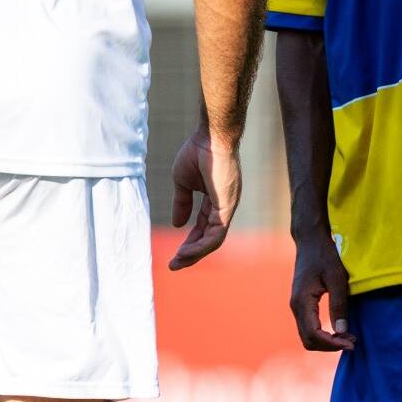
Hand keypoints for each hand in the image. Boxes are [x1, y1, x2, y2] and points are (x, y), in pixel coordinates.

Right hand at [170, 128, 240, 268]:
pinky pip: (216, 233)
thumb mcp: (182, 182)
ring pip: (214, 240)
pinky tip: (186, 250)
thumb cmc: (198, 152)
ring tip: (178, 261)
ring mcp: (228, 207)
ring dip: (195, 253)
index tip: (174, 254)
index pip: (202, 227)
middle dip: (191, 253)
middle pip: (209, 238)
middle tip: (174, 265)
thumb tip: (177, 225)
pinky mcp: (227, 207)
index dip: (189, 240)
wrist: (210, 137)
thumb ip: (181, 203)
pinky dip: (202, 245)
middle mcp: (224, 206)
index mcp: (214, 200)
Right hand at [289, 230, 354, 350]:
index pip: (313, 335)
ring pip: (307, 335)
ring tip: (348, 337)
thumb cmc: (325, 255)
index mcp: (302, 301)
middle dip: (330, 345)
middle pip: (308, 340)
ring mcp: (296, 305)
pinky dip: (323, 333)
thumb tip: (342, 331)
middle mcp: (295, 306)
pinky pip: (309, 326)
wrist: (310, 239)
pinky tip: (339, 329)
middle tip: (352, 341)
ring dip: (327, 341)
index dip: (332, 344)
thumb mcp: (337, 278)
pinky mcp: (301, 303)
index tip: (351, 343)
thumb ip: (338, 305)